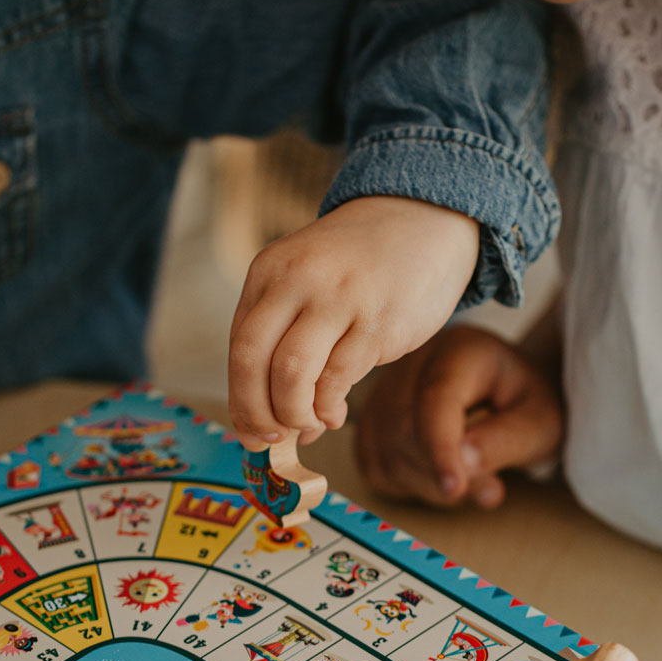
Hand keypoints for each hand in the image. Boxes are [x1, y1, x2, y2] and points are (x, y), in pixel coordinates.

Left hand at [228, 196, 479, 445]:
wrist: (422, 221)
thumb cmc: (359, 264)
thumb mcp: (305, 279)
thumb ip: (283, 335)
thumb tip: (270, 417)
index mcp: (270, 271)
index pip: (239, 347)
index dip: (240, 399)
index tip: (250, 431)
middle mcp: (299, 281)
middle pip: (253, 361)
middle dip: (257, 413)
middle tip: (270, 440)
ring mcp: (339, 300)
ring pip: (293, 375)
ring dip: (295, 415)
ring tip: (310, 424)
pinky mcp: (378, 322)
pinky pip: (339, 379)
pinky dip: (329, 407)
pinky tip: (335, 411)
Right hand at [355, 323, 563, 507]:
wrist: (508, 394)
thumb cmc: (527, 406)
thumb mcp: (541, 422)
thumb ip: (506, 440)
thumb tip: (463, 464)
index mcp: (461, 351)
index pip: (436, 399)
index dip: (440, 447)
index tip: (453, 488)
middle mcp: (413, 362)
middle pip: (405, 431)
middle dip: (442, 474)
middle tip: (490, 488)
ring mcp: (386, 388)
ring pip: (386, 453)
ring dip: (428, 484)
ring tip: (471, 477)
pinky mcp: (372, 418)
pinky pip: (375, 465)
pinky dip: (407, 483)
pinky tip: (439, 472)